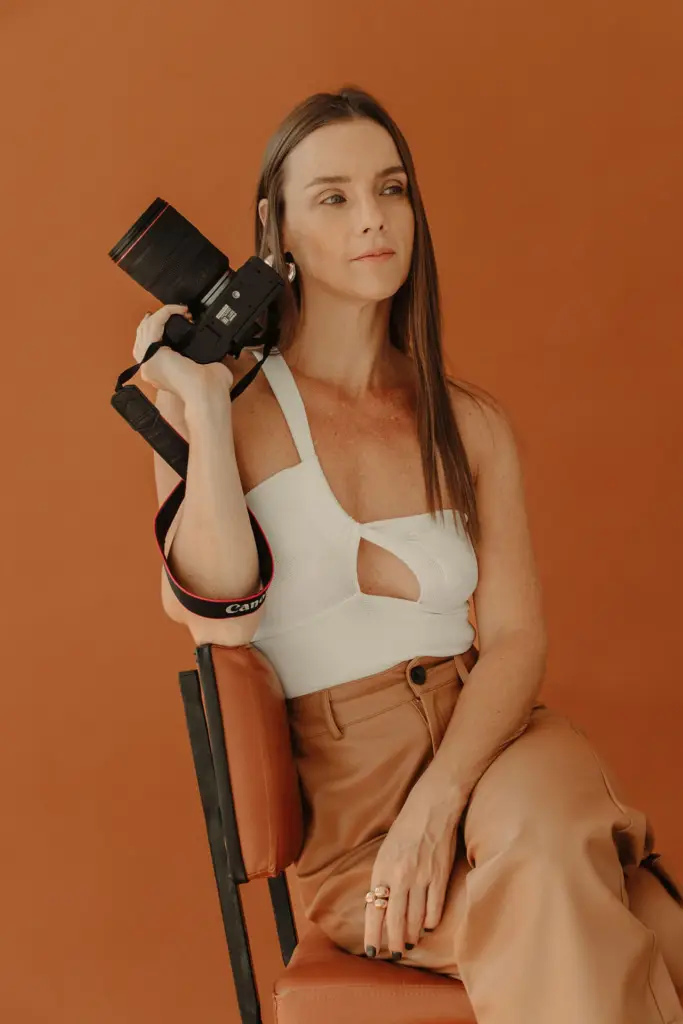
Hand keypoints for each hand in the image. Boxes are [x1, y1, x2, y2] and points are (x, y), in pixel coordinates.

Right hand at [133, 304, 232, 402]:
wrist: (207, 392)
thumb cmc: (209, 388)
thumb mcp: (202, 367)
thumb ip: (200, 357)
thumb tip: (211, 348)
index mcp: (158, 373)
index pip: (149, 345)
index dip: (161, 329)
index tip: (179, 320)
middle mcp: (149, 368)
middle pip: (143, 335)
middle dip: (159, 319)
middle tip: (178, 312)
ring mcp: (147, 361)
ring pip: (146, 328)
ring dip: (164, 314)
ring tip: (180, 310)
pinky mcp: (151, 352)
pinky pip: (153, 324)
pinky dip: (166, 312)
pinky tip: (179, 309)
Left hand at [364, 779, 465, 959]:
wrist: (431, 808)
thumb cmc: (405, 829)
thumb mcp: (384, 852)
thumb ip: (382, 878)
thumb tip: (380, 907)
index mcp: (382, 869)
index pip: (374, 910)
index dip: (373, 933)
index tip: (372, 951)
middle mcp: (400, 876)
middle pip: (396, 920)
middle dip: (394, 942)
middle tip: (394, 954)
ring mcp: (421, 877)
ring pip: (415, 918)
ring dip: (411, 935)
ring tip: (409, 944)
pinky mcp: (440, 875)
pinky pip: (434, 907)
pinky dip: (430, 921)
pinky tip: (426, 927)